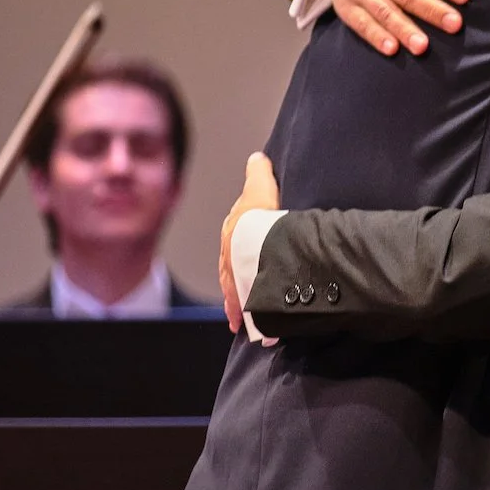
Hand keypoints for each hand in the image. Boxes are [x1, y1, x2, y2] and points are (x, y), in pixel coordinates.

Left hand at [218, 152, 278, 333]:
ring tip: (244, 322)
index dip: (239, 249)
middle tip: (242, 296)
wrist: (255, 241)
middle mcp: (228, 259)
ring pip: (235, 294)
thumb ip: (258, 172)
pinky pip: (247, 311)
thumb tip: (256, 157)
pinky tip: (256, 333)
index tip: (243, 259)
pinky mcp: (244, 298)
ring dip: (239, 306)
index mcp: (232, 234)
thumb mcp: (260, 186)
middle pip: (230, 272)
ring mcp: (234, 281)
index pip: (233, 242)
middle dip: (236, 282)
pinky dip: (250, 320)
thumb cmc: (258, 215)